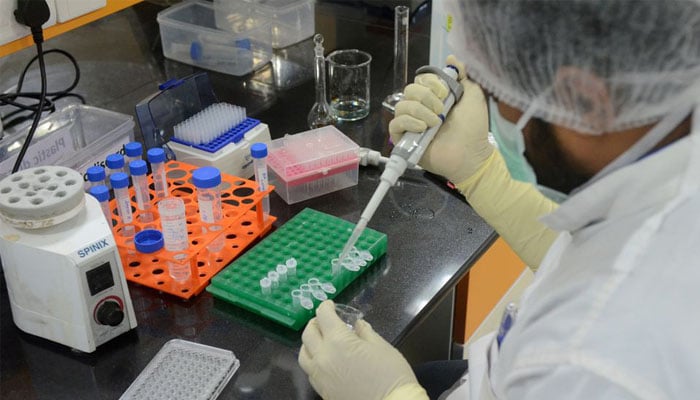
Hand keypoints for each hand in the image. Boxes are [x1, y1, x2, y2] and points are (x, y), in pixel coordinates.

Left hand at [298, 301, 425, 399]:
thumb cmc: (391, 375)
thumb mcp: (382, 347)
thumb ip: (365, 333)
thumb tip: (357, 325)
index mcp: (338, 341)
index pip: (324, 316)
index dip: (326, 307)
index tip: (330, 304)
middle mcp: (323, 357)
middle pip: (308, 334)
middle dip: (315, 322)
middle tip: (325, 320)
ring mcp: (320, 376)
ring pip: (303, 354)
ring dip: (309, 342)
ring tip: (320, 339)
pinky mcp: (322, 391)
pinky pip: (310, 371)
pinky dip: (313, 360)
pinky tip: (324, 360)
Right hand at [388, 55, 491, 183]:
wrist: (471, 153)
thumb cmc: (474, 126)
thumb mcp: (473, 94)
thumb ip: (463, 75)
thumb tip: (450, 58)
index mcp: (435, 97)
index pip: (421, 80)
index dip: (432, 83)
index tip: (446, 94)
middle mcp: (421, 108)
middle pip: (409, 90)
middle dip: (426, 97)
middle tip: (442, 110)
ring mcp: (411, 124)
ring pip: (401, 105)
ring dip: (420, 110)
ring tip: (435, 123)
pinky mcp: (404, 140)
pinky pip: (395, 124)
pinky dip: (409, 122)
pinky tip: (423, 128)